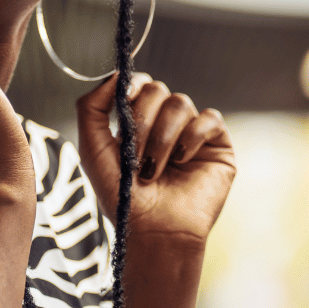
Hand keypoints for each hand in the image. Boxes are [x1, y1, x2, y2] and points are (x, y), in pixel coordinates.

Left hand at [77, 73, 235, 244]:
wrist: (154, 232)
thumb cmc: (122, 197)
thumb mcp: (92, 150)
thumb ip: (92, 109)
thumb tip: (114, 75)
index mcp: (138, 122)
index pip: (139, 84)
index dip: (132, 85)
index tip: (124, 100)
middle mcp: (166, 123)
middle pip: (158, 90)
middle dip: (143, 121)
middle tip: (136, 157)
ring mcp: (192, 134)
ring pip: (180, 103)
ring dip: (162, 136)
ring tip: (154, 169)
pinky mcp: (217, 146)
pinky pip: (209, 118)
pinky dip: (192, 137)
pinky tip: (181, 160)